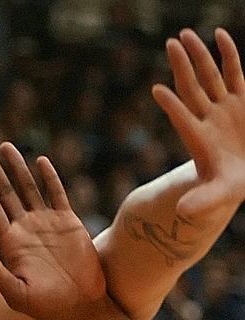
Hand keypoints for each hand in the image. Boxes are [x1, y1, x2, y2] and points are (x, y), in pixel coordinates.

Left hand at [0, 139, 105, 319]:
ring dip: (16, 167)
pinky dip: (49, 178)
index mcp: (10, 245)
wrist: (79, 304)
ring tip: (4, 146)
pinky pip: (56, 194)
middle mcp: (24, 229)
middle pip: (4, 193)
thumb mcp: (19, 296)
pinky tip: (40, 161)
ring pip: (27, 188)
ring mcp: (45, 223)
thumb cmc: (47, 306)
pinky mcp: (67, 222)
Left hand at [152, 28, 244, 220]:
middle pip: (192, 89)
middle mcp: (209, 120)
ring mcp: (224, 107)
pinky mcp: (241, 100)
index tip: (156, 91)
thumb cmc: (229, 188)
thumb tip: (182, 212)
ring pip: (210, 76)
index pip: (183, 120)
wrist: (242, 176)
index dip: (172, 107)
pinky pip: (234, 72)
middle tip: (170, 44)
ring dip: (199, 55)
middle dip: (182, 67)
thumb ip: (202, 200)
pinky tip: (219, 34)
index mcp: (200, 141)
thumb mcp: (219, 195)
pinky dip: (228, 54)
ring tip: (184, 34)